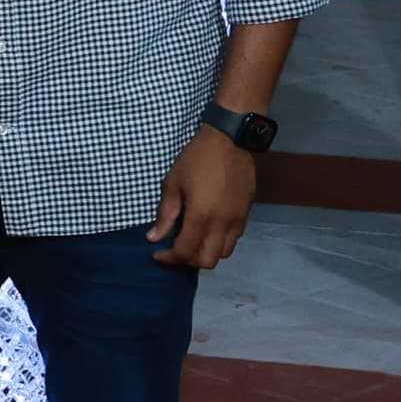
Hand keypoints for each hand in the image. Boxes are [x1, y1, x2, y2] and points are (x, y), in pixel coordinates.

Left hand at [151, 125, 260, 270]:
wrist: (231, 140)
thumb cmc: (197, 158)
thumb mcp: (173, 183)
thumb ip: (165, 214)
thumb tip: (153, 238)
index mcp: (201, 217)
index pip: (185, 252)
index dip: (169, 258)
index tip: (157, 253)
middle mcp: (222, 224)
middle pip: (208, 261)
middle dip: (189, 260)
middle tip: (175, 249)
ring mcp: (238, 220)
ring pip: (224, 254)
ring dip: (207, 253)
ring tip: (193, 241)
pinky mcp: (246, 214)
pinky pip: (234, 239)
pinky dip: (220, 242)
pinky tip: (208, 230)